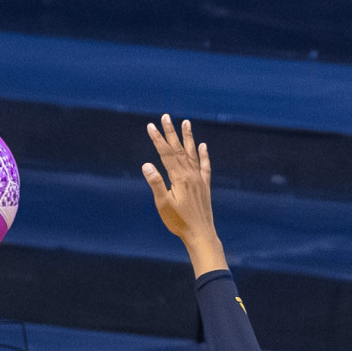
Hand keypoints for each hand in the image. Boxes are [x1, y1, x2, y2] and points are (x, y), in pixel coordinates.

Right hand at [141, 115, 226, 276]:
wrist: (200, 233)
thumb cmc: (179, 222)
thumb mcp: (163, 204)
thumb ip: (156, 183)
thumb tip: (146, 165)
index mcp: (179, 178)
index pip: (166, 154)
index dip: (158, 139)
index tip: (151, 126)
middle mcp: (190, 174)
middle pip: (179, 149)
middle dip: (170, 132)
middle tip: (165, 117)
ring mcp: (199, 179)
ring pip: (192, 153)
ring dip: (188, 137)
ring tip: (186, 122)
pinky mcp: (205, 186)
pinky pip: (204, 166)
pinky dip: (203, 155)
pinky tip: (202, 146)